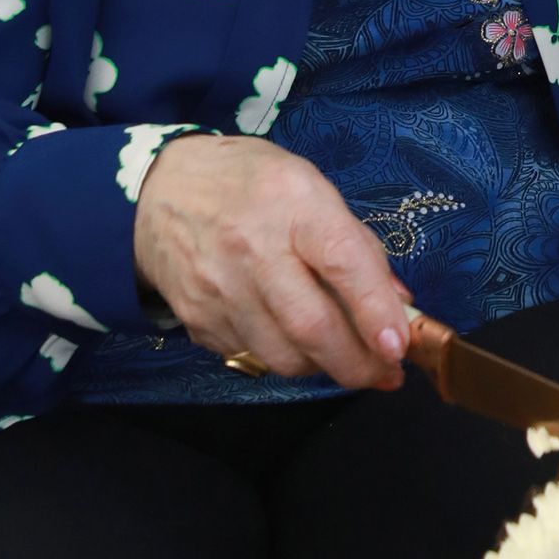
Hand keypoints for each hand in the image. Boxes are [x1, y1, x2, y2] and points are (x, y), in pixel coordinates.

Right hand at [132, 134, 410, 389]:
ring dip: (324, 367)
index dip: (374, 309)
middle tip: (385, 374)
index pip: (342, 261)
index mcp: (293, 203)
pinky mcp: (197, 319)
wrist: (159, 190)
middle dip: (357, 363)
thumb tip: (398, 303)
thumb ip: (356, 244)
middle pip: (311, 325)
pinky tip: (297, 343)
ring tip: (344, 358)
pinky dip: (285, 359)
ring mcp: (219, 289)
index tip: (398, 346)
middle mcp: (252, 248)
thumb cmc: (251, 183)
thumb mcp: (311, 188)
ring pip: (283, 355)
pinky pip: (253, 356)